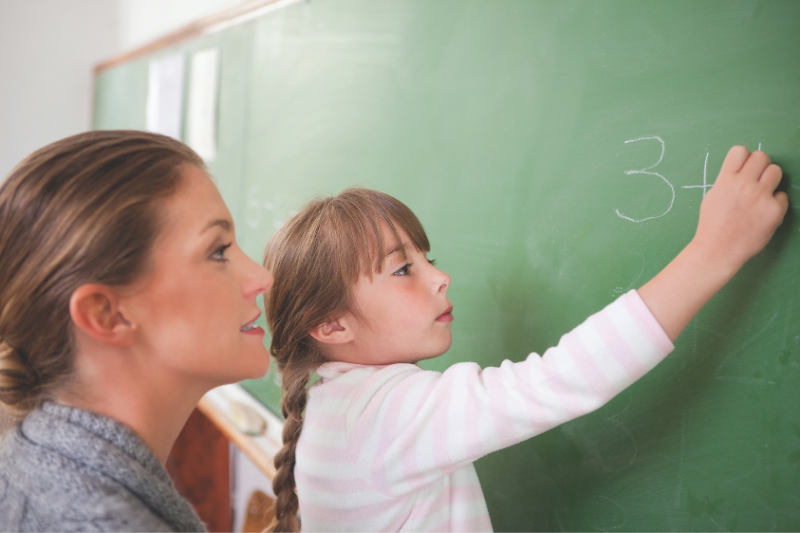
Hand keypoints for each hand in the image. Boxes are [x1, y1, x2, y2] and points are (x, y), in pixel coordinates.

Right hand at [693, 146, 787, 273]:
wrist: (718, 250)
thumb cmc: (713, 225)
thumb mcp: (713, 196)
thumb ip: (728, 180)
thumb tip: (743, 167)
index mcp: (726, 180)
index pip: (740, 151)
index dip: (743, 158)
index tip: (743, 168)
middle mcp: (744, 185)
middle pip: (762, 157)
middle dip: (760, 166)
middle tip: (756, 180)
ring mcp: (761, 197)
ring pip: (776, 171)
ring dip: (770, 179)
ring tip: (762, 193)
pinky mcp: (774, 211)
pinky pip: (783, 196)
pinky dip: (775, 203)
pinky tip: (763, 213)